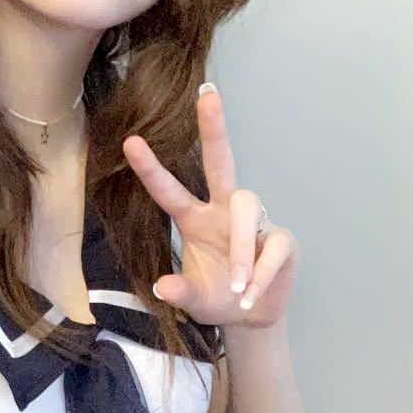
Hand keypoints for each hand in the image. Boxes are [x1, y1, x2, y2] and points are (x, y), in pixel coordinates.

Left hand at [122, 86, 298, 329]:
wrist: (252, 317)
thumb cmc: (217, 298)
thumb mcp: (194, 301)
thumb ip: (180, 293)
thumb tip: (164, 287)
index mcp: (194, 220)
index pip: (169, 191)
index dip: (151, 169)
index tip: (130, 141)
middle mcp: (223, 212)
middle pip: (221, 163)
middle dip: (214, 130)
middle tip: (207, 95)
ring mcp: (255, 222)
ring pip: (248, 209)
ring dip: (241, 249)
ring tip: (236, 286)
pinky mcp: (282, 240)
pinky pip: (273, 247)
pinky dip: (261, 274)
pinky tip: (251, 295)